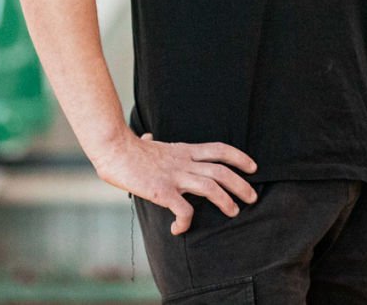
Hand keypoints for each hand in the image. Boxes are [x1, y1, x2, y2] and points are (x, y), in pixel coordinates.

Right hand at [92, 131, 258, 235]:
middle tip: (252, 197)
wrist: (113, 149)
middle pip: (221, 171)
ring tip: (234, 212)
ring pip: (211, 187)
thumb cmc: (127, 148)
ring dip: (226, 201)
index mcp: (183, 151)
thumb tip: (148, 137)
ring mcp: (174, 176)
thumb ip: (152, 142)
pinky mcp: (162, 191)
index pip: (219, 150)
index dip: (239, 157)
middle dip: (241, 184)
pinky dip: (186, 222)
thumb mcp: (147, 142)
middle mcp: (183, 162)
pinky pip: (183, 209)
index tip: (253, 166)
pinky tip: (179, 229)